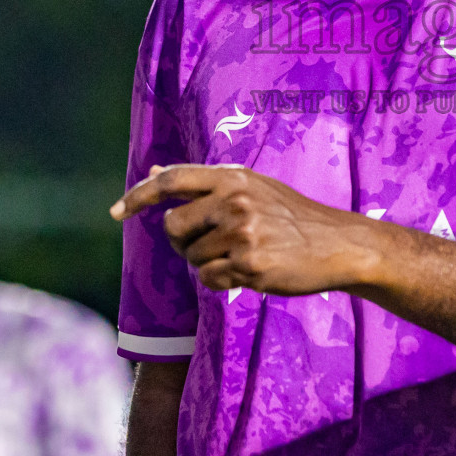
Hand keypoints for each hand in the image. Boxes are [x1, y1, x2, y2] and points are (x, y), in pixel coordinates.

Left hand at [110, 164, 386, 295]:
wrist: (339, 244)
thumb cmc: (291, 216)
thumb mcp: (251, 187)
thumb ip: (203, 183)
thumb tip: (154, 173)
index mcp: (233, 177)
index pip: (172, 181)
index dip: (138, 195)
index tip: (117, 212)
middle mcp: (234, 200)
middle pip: (173, 226)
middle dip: (183, 242)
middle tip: (210, 245)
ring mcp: (242, 232)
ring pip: (192, 258)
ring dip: (209, 263)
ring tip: (243, 256)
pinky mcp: (250, 264)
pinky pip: (210, 279)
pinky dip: (223, 281)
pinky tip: (250, 272)